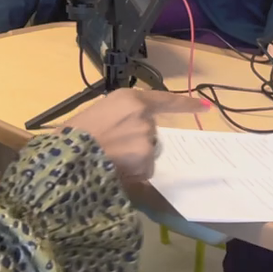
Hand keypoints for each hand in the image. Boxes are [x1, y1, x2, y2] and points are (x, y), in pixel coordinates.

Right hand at [67, 89, 211, 182]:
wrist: (67, 157)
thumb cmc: (75, 133)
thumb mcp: (99, 111)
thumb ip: (122, 115)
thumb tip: (130, 128)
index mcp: (129, 99)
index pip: (165, 99)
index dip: (186, 103)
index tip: (205, 106)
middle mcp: (143, 116)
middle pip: (151, 130)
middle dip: (137, 139)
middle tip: (111, 145)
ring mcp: (146, 139)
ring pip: (148, 151)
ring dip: (135, 157)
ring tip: (109, 159)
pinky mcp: (146, 161)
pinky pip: (145, 170)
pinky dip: (133, 173)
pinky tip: (115, 170)